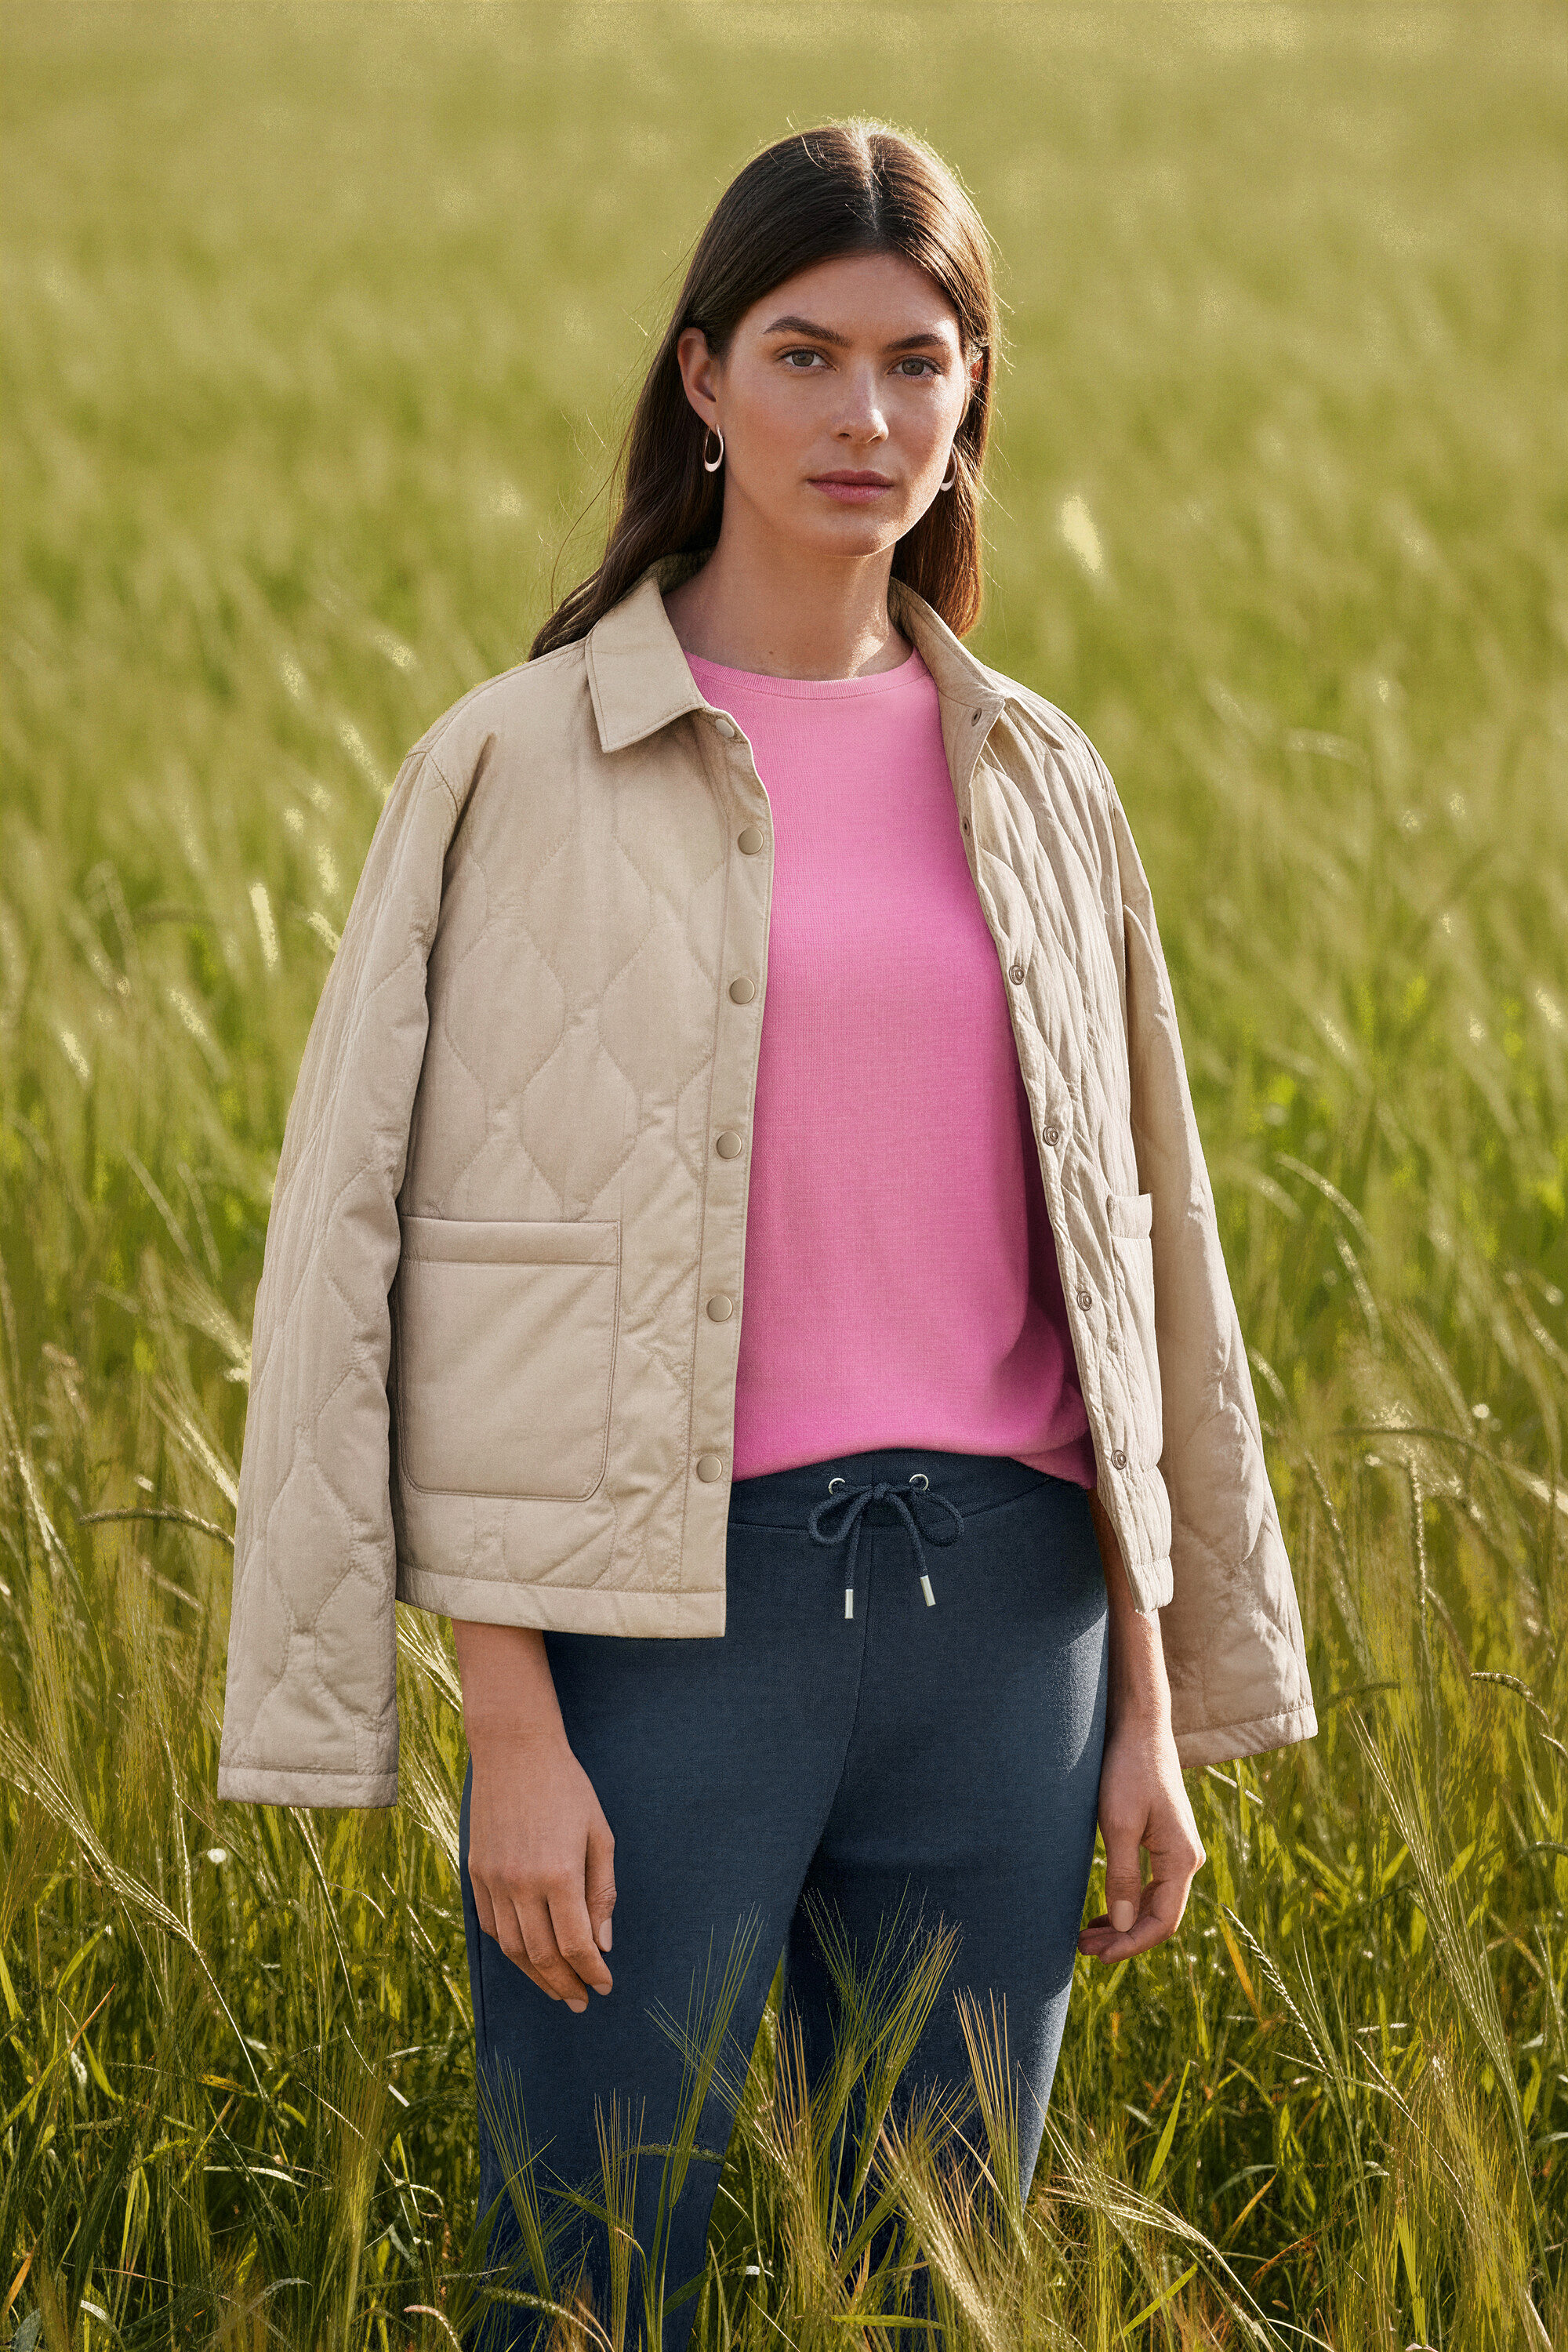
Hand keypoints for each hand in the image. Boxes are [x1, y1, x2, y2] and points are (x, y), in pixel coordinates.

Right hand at [466, 1727, 617, 2012]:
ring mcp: (493, 1880)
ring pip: (512, 1948)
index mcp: (559, 1873)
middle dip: (565, 1984)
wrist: (513, 1749)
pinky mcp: (475, 1873)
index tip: (604, 1987)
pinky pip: (491, 1925)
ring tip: (557, 1988)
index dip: (592, 1973)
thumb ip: (601, 1891)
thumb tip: (603, 1944)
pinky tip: (527, 1955)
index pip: (577, 1944)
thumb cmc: (566, 1787)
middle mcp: (521, 1883)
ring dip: (536, 1976)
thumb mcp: (598, 1834)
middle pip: (542, 1956)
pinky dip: (509, 1948)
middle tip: (581, 2001)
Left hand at [1076, 1707, 1205, 1963]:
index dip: (1131, 1945)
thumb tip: (1122, 1926)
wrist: (1139, 1728)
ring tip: (1088, 1936)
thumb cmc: (1127, 1771)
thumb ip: (1121, 1877)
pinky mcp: (1164, 1840)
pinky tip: (1105, 1911)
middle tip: (1083, 1949)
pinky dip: (1128, 1903)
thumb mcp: (1117, 1825)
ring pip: (1154, 1903)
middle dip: (1122, 1938)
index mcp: (1182, 1860)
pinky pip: (1151, 1885)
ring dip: (1123, 1922)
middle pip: (1158, 1916)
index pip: (1162, 1922)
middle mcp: (1187, 1859)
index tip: (1099, 1957)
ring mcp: (1177, 1850)